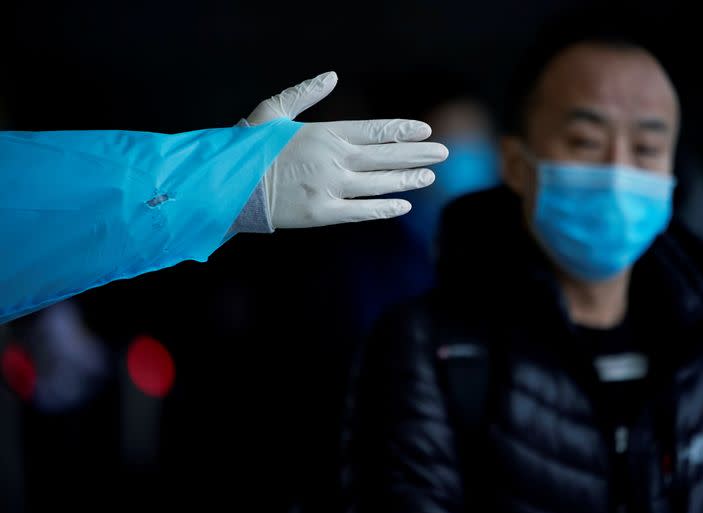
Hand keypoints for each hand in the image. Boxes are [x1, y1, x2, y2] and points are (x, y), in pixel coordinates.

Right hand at [245, 72, 447, 228]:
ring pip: (379, 183)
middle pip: (385, 155)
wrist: (227, 185)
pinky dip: (385, 209)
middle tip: (443, 152)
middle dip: (417, 153)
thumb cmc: (248, 147)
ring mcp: (330, 187)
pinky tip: (404, 206)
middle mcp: (333, 159)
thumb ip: (305, 93)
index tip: (425, 130)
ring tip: (430, 177)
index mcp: (324, 133)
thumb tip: (332, 75)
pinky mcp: (322, 213)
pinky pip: (362, 211)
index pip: (375, 129)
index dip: (402, 130)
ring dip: (407, 179)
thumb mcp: (273, 111)